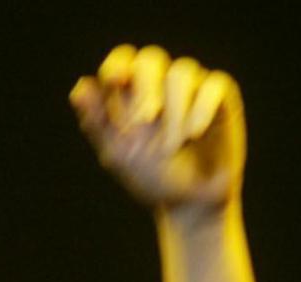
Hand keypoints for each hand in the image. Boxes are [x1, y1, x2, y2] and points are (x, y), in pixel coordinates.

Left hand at [70, 45, 244, 216]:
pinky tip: (193, 134)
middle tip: (143, 122)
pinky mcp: (221, 97)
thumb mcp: (118, 153)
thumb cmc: (152, 177)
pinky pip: (213, 86)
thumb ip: (97, 122)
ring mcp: (193, 87)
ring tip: (172, 145)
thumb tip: (79, 87)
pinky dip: (200, 109)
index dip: (117, 66)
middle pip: (151, 59)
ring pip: (181, 73)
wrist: (190, 202)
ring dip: (173, 110)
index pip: (123, 61)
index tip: (115, 81)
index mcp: (133, 93)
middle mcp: (162, 84)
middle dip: (145, 88)